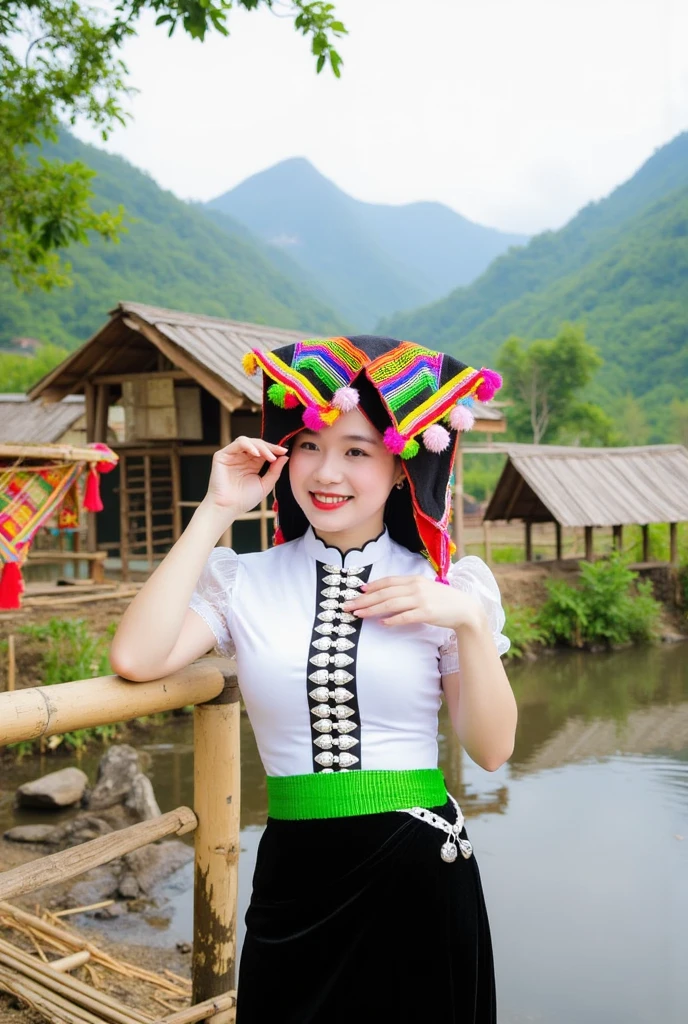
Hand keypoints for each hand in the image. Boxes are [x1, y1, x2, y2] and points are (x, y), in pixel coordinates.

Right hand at [203, 436, 287, 515]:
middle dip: (269, 447)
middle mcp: (241, 458)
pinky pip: (237, 444)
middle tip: (278, 453)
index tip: (284, 452)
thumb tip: (285, 457)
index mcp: (252, 464)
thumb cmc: (245, 499)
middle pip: (257, 444)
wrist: (229, 508)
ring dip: (261, 446)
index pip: (264, 451)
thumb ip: (275, 471)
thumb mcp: (265, 484)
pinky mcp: (222, 455)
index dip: (274, 449)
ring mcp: (232, 456)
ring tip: (269, 456)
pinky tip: (257, 454)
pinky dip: (248, 445)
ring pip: (248, 441)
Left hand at [342, 575, 483, 630]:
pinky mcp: (426, 613)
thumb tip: (387, 596)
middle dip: (364, 600)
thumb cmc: (442, 600)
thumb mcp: (424, 589)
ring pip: (390, 604)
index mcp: (414, 579)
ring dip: (372, 609)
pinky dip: (392, 620)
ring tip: (358, 614)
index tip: (358, 591)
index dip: (371, 586)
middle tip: (348, 606)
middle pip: (384, 593)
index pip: (388, 581)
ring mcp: (421, 600)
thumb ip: (407, 590)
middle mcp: (415, 587)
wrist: (464, 609)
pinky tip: (381, 623)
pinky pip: (405, 617)